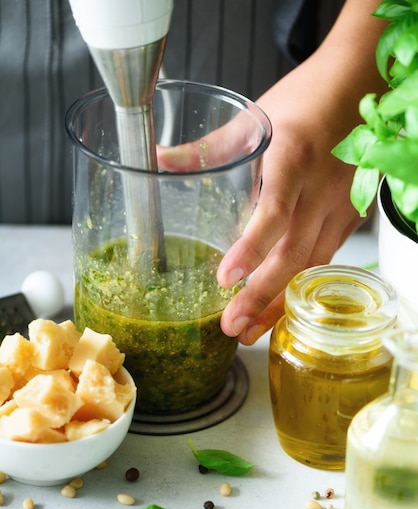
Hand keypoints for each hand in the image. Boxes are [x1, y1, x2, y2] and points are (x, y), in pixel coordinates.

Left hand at [216, 77, 363, 344]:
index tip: (226, 278)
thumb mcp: (253, 118)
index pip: (274, 214)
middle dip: (261, 296)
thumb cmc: (306, 99)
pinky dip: (299, 288)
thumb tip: (158, 161)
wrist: (359, 87)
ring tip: (249, 331)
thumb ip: (206, 148)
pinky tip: (278, 308)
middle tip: (232, 326)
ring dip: (279, 303)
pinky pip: (324, 260)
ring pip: (310, 266)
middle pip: (293, 254)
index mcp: (292, 158)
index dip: (250, 249)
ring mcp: (339, 206)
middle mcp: (320, 189)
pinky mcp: (348, 217)